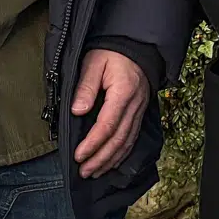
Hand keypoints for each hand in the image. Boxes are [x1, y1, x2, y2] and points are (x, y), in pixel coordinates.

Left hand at [72, 49, 150, 177]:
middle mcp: (134, 105)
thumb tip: (77, 111)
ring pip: (127, 142)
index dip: (92, 144)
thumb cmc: (112, 52)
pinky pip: (133, 137)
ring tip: (95, 172)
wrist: (137, 45)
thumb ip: (86, 87)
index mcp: (123, 93)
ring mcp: (140, 110)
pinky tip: (112, 161)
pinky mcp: (140, 112)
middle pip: (119, 139)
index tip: (78, 156)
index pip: (107, 125)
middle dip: (100, 159)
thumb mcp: (94, 62)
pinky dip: (122, 153)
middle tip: (84, 172)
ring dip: (111, 160)